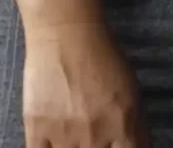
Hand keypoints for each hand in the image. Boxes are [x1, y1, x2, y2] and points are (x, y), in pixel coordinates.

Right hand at [21, 20, 144, 147]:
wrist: (66, 36)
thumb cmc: (103, 58)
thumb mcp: (132, 92)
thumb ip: (134, 126)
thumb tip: (135, 147)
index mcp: (124, 125)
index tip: (119, 147)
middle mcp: (96, 135)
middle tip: (95, 141)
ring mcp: (65, 135)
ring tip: (76, 139)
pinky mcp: (37, 130)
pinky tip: (54, 143)